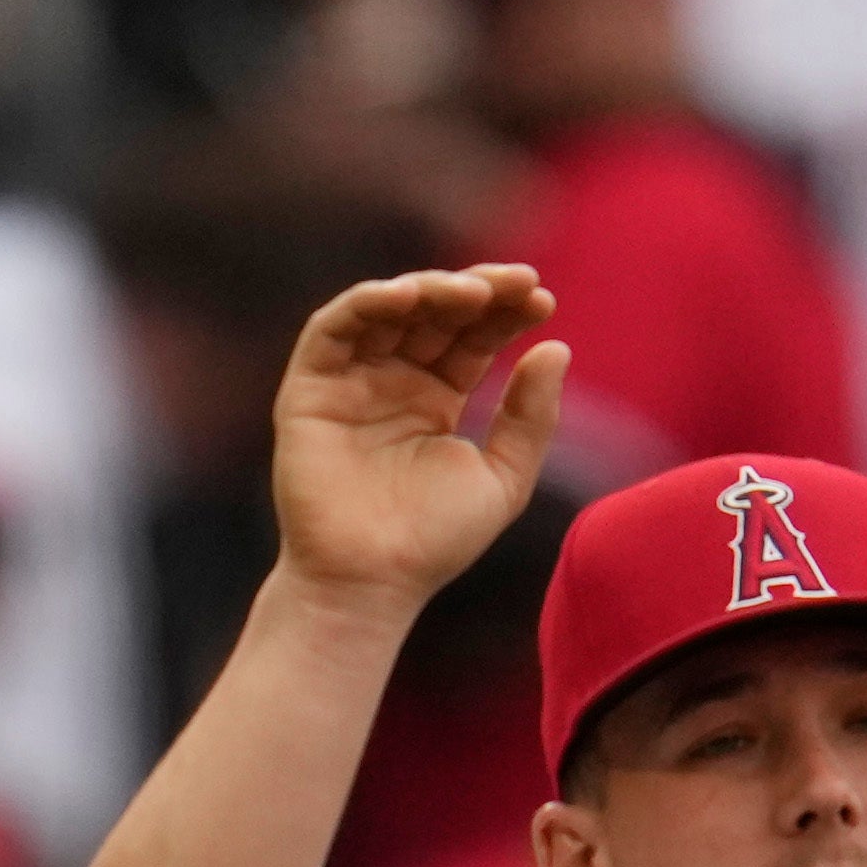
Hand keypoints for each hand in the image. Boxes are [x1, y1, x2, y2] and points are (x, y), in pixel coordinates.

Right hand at [262, 266, 570, 625]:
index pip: (473, 336)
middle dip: (476, 291)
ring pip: (387, 311)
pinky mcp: (310, 388)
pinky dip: (365, 304)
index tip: (541, 300)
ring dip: (428, 289)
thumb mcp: (503, 478)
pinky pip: (331, 330)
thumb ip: (531, 418)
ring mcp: (350, 381)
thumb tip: (557, 348)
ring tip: (470, 291)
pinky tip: (405, 296)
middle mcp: (393, 381)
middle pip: (435, 314)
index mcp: (437, 398)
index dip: (504, 312)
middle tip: (516, 283)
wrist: (371, 583)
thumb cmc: (434, 543)